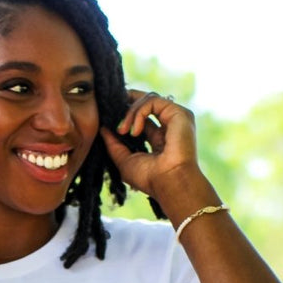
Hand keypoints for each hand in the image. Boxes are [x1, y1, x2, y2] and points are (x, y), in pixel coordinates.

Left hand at [100, 91, 200, 207]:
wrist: (169, 183)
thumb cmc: (150, 178)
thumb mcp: (124, 161)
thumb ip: (113, 144)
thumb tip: (103, 128)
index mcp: (160, 138)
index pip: (143, 116)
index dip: (126, 112)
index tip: (110, 115)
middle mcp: (169, 126)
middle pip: (147, 102)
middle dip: (127, 104)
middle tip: (111, 110)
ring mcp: (175, 118)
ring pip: (148, 99)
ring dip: (130, 112)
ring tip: (122, 130)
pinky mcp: (179, 113)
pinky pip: (152, 101)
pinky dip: (138, 113)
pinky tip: (134, 131)